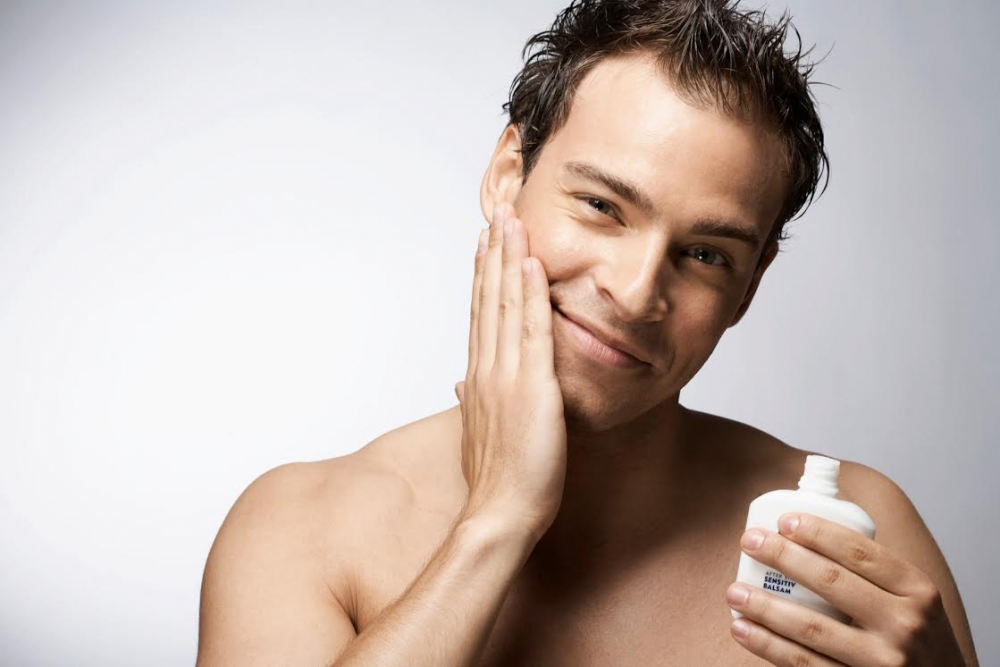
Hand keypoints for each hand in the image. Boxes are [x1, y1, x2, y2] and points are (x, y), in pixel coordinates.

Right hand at [454, 201, 566, 542]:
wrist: (501, 512)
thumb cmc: (497, 480)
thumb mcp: (480, 434)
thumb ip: (472, 402)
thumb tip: (460, 386)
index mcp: (479, 378)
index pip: (481, 315)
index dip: (483, 276)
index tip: (485, 244)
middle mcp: (487, 368)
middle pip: (489, 299)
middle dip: (493, 253)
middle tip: (497, 214)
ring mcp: (507, 375)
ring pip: (507, 305)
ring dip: (509, 259)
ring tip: (511, 222)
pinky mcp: (532, 387)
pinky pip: (533, 331)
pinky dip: (532, 294)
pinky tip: (532, 263)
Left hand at [724, 512, 965, 665]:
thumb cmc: (916, 637)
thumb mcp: (913, 599)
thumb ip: (872, 571)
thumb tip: (803, 531)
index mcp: (917, 590)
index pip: (860, 551)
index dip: (818, 531)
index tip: (783, 520)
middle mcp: (904, 625)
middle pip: (831, 582)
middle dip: (782, 557)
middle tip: (749, 541)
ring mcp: (882, 663)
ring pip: (811, 628)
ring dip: (764, 607)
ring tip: (734, 591)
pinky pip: (805, 664)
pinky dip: (768, 646)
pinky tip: (743, 629)